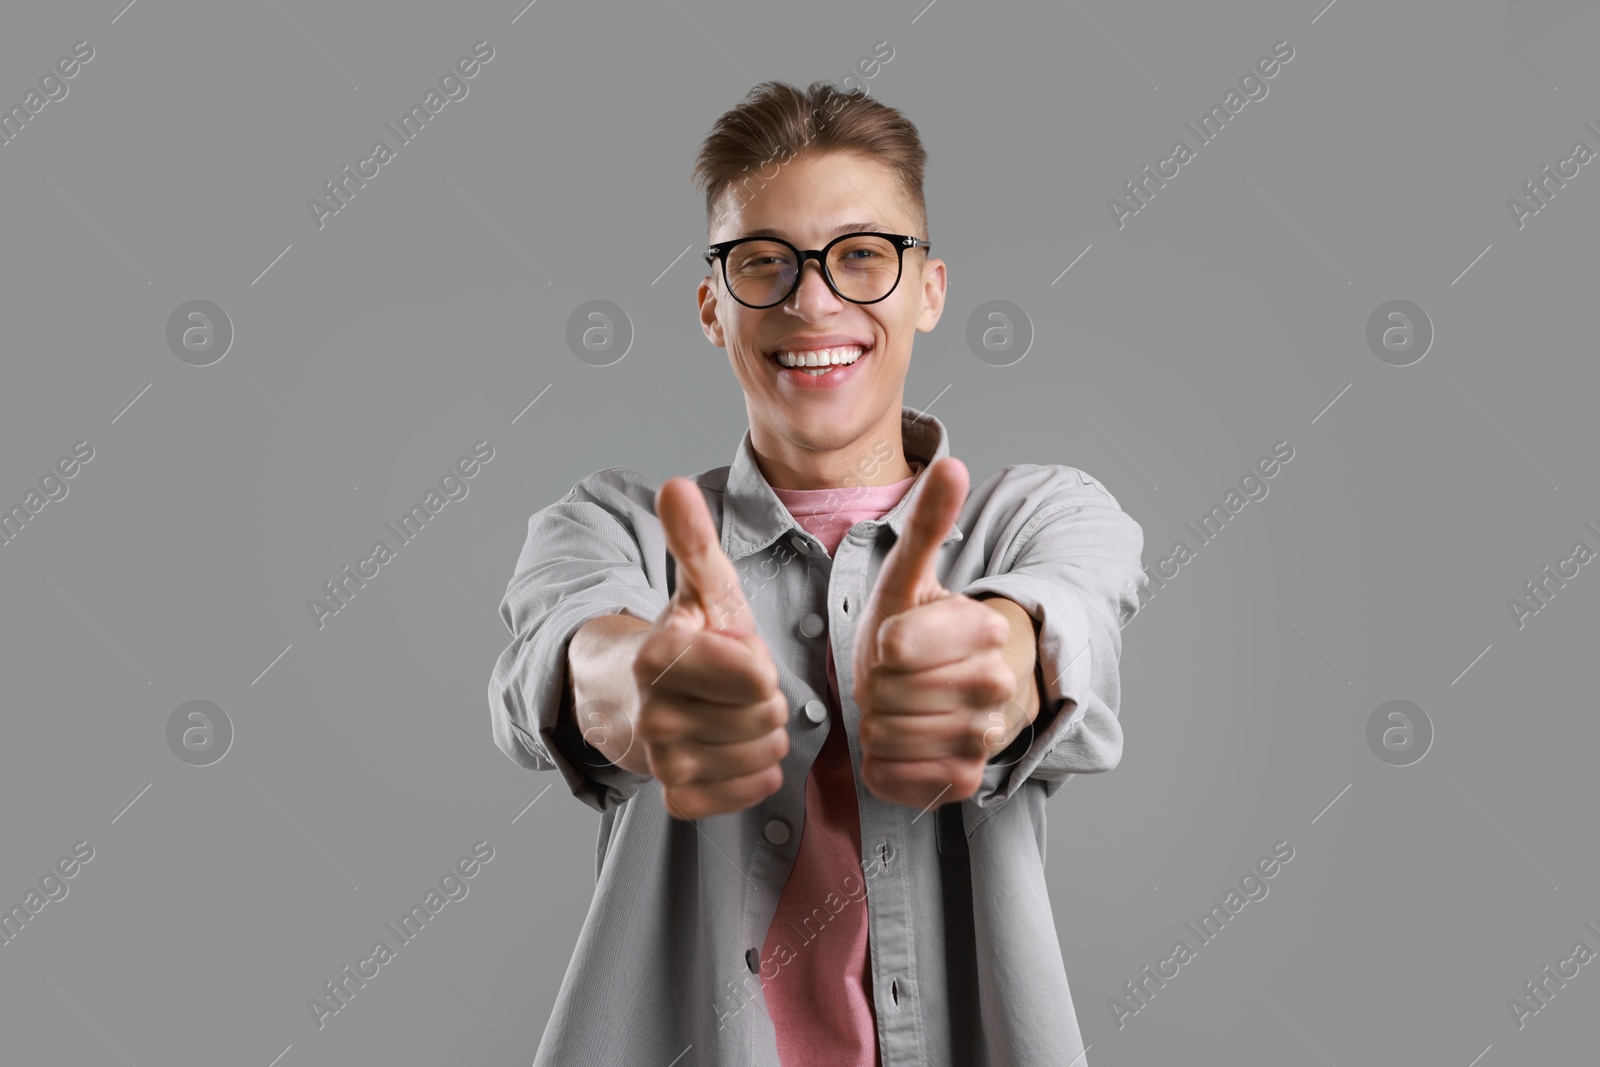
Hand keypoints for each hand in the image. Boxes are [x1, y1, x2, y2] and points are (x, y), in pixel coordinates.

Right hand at [633, 476, 788, 819]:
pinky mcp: (677, 799)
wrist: (644, 702)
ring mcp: (662, 761)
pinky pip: (749, 792)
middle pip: (767, 716)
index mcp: (658, 655)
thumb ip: (693, 541)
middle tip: (735, 688)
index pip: (757, 676)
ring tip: (734, 715)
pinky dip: (755, 773)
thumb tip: (674, 484)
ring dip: (763, 735)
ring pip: (764, 754)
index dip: (759, 662)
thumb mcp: (703, 589)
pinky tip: (733, 749)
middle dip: (766, 700)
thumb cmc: (694, 640)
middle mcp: (652, 712)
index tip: (733, 653)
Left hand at [851, 457, 1024, 809]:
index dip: (879, 646)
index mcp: (987, 629)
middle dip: (874, 685)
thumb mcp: (912, 576)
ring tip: (895, 706)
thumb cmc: (921, 630)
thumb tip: (953, 464)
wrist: (953, 690)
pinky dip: (882, 764)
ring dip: (876, 722)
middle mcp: (998, 685)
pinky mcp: (967, 780)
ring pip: (888, 736)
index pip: (896, 649)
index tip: (894, 641)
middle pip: (886, 694)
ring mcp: (985, 737)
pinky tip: (898, 741)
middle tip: (891, 677)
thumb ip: (928, 524)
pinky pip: (896, 778)